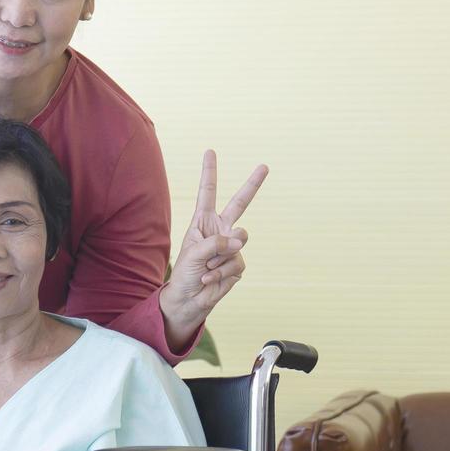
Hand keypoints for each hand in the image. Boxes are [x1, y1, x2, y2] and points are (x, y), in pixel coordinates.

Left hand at [161, 152, 267, 340]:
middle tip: (264, 166)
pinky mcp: (238, 263)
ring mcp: (231, 245)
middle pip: (240, 203)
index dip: (209, 172)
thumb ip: (216, 243)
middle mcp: (220, 229)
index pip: (208, 192)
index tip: (210, 151)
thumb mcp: (193, 253)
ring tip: (206, 268)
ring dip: (219, 258)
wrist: (190, 299)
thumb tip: (240, 241)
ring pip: (238, 241)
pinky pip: (236, 262)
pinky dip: (221, 272)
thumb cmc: (185, 273)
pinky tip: (210, 279)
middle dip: (252, 184)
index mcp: (203, 221)